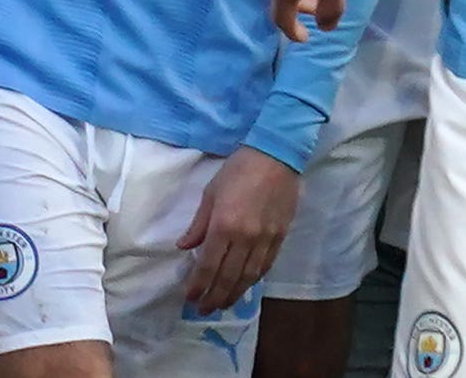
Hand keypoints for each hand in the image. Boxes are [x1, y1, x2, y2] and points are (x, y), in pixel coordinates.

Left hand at [177, 147, 301, 313]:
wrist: (277, 155)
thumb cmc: (238, 169)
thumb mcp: (211, 192)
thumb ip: (199, 223)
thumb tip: (185, 247)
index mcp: (224, 225)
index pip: (208, 265)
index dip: (198, 284)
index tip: (190, 297)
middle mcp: (245, 238)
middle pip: (228, 277)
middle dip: (214, 297)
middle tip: (204, 309)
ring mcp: (265, 239)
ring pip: (248, 277)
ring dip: (234, 294)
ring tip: (223, 304)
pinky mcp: (280, 237)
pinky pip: (265, 266)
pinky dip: (253, 280)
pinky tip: (244, 286)